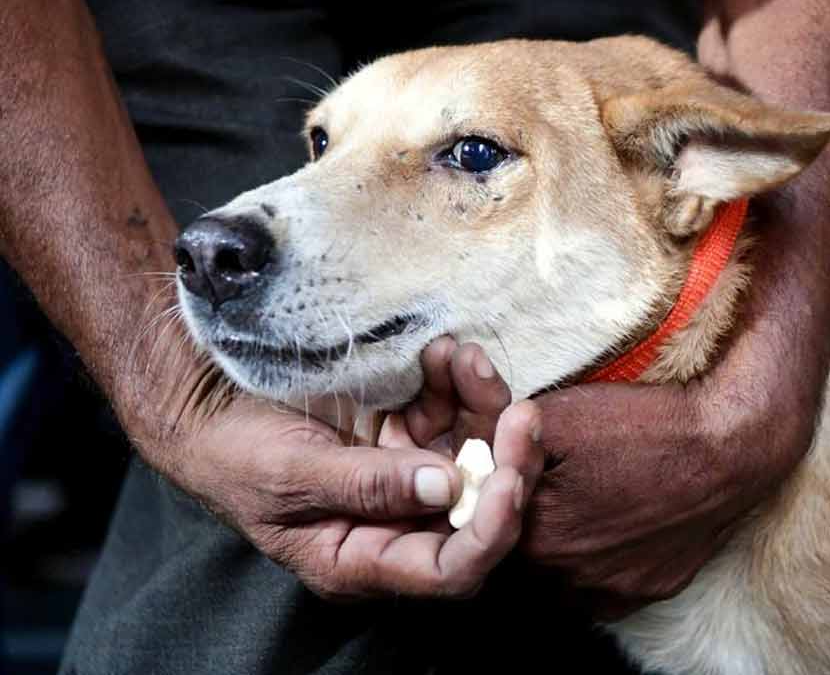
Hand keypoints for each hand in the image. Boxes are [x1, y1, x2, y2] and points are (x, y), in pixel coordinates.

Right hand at [131, 321, 541, 601]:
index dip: (491, 532)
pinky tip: (445, 351)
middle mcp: (396, 518)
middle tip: (523, 415)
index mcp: (364, 555)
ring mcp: (405, 469)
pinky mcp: (403, 427)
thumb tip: (448, 487)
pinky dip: (454, 379)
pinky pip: (448, 407)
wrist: (214, 404)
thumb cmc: (239, 454)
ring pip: (472, 447)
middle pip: (478, 507)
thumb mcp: (291, 476)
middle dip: (509, 461)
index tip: (509, 478)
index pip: (449, 569)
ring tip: (465, 358)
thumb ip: (366, 486)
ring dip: (481, 403)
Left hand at [520, 193, 829, 620]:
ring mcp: (609, 590)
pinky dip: (592, 560)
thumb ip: (502, 437)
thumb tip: (467, 445)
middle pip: (520, 549)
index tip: (493, 466)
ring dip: (552, 541)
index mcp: (537, 534)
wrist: (731, 446)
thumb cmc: (640, 425)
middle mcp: (567, 577)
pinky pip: (598, 585)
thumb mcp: (557, 415)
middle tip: (534, 479)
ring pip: (556, 571)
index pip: (485, 522)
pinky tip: (601, 524)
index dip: (486, 491)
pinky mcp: (645, 592)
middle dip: (517, 515)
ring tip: (567, 498)